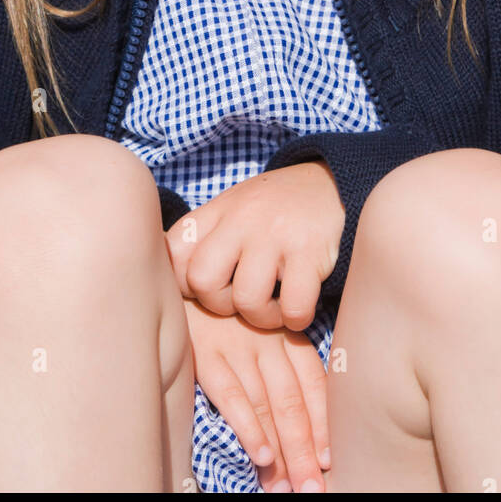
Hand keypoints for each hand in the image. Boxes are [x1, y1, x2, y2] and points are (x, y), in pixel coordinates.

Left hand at [165, 162, 344, 330]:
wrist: (334, 182)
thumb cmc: (276, 208)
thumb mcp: (235, 207)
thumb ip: (206, 234)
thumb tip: (167, 272)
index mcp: (219, 210)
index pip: (174, 251)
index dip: (182, 282)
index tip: (207, 287)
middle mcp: (242, 219)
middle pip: (202, 281)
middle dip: (220, 305)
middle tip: (242, 303)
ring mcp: (276, 233)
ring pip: (246, 299)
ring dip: (262, 318)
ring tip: (274, 310)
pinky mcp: (310, 251)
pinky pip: (292, 305)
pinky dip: (295, 319)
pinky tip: (298, 311)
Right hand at [182, 296, 330, 492]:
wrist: (183, 278)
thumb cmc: (225, 312)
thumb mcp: (259, 326)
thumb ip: (279, 360)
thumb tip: (297, 419)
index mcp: (286, 334)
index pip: (313, 384)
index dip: (323, 423)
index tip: (329, 460)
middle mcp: (267, 341)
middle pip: (293, 402)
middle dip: (305, 451)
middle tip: (312, 489)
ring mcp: (238, 347)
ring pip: (267, 406)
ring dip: (280, 452)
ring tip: (287, 487)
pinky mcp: (206, 354)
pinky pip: (232, 396)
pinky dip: (249, 427)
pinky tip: (261, 456)